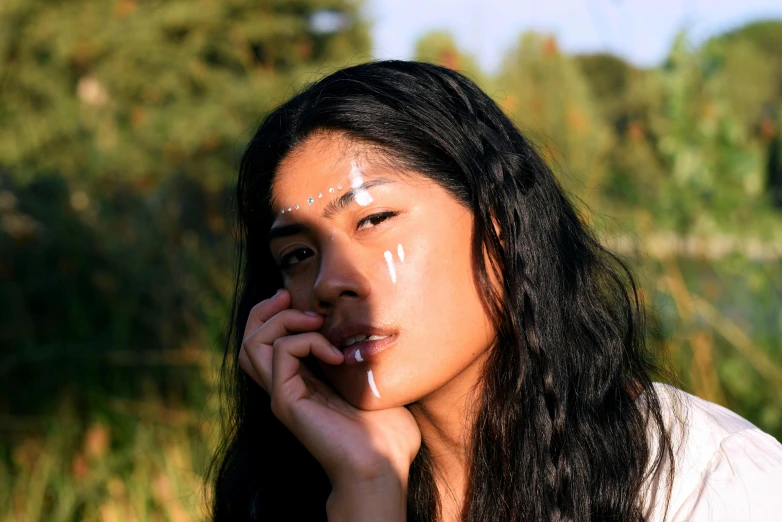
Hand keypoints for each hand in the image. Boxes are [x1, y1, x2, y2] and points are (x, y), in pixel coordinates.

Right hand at [238, 289, 420, 493]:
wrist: (382, 465)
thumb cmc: (386, 431)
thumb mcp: (372, 381)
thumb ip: (362, 356)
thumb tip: (373, 331)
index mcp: (302, 381)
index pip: (266, 343)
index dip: (274, 314)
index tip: (295, 297)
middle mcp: (285, 387)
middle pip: (249, 341)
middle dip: (265, 310)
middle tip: (289, 297)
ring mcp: (283, 394)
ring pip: (253, 345)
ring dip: (283, 320)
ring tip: (315, 323)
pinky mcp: (287, 402)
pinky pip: (281, 353)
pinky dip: (306, 341)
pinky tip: (334, 354)